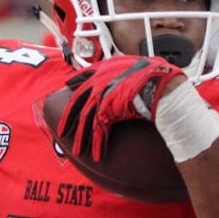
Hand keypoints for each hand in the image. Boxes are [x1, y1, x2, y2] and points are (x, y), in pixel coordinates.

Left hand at [57, 55, 184, 160]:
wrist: (156, 79)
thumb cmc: (150, 71)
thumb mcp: (131, 63)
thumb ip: (119, 68)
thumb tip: (123, 70)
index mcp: (102, 71)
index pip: (81, 81)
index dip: (74, 87)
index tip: (67, 93)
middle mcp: (97, 83)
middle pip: (76, 104)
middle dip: (68, 119)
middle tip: (61, 131)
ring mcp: (100, 96)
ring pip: (84, 120)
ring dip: (81, 137)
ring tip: (77, 151)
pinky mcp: (107, 110)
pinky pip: (99, 130)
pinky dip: (97, 143)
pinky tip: (96, 155)